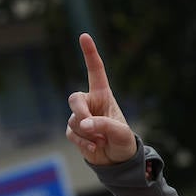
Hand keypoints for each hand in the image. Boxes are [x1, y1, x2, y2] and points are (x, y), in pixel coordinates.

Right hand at [66, 34, 137, 165]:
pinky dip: (83, 142)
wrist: (117, 160)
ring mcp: (80, 117)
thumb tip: (84, 124)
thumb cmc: (123, 140)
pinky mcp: (74, 131)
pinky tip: (95, 147)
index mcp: (103, 95)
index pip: (95, 71)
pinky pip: (72, 134)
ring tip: (102, 140)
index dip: (90, 53)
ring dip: (88, 133)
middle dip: (80, 112)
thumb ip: (104, 125)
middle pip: (74, 98)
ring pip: (74, 120)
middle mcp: (90, 103)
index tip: (84, 36)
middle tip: (89, 125)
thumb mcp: (121, 132)